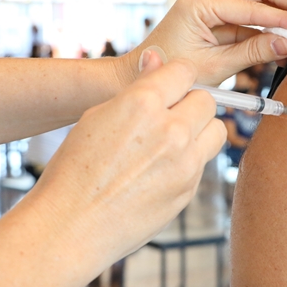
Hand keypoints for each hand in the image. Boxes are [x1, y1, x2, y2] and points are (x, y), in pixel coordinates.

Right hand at [33, 49, 226, 263]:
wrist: (70, 226)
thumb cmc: (74, 170)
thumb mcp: (97, 117)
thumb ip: (136, 89)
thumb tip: (156, 60)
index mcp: (142, 104)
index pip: (184, 71)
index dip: (176, 77)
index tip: (170, 86)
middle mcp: (171, 130)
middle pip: (207, 100)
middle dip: (190, 104)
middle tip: (168, 116)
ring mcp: (185, 162)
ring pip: (217, 130)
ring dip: (200, 130)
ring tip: (172, 142)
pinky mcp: (189, 190)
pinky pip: (203, 162)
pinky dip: (191, 160)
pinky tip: (161, 170)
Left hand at [130, 0, 286, 85]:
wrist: (143, 75)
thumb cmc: (170, 71)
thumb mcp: (214, 67)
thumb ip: (251, 53)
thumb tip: (285, 44)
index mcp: (199, 2)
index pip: (252, 6)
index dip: (284, 18)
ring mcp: (210, 2)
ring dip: (281, 13)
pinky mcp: (215, 15)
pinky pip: (248, 15)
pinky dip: (267, 26)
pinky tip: (284, 39)